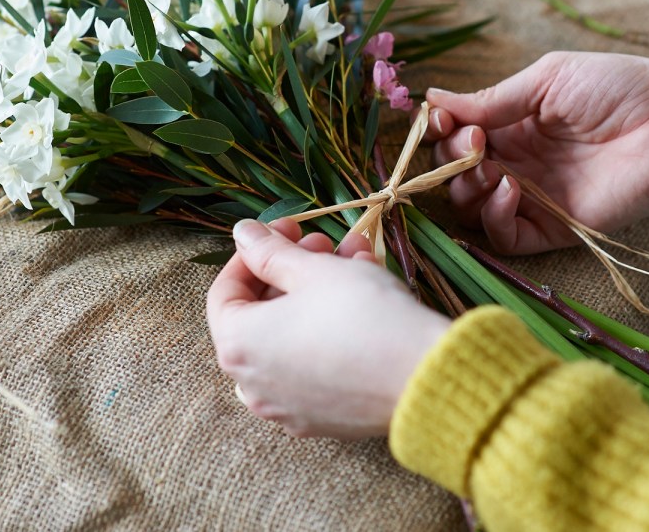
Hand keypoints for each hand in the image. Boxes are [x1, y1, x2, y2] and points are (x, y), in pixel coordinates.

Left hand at [205, 218, 450, 438]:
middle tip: (324, 244)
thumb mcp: (313, 270)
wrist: (422, 377)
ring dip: (317, 294)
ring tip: (356, 261)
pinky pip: (313, 366)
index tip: (286, 229)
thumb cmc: (363, 315)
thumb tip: (242, 233)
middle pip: (262, 313)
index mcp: (239, 345)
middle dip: (294, 270)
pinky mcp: (320, 419)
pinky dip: (328, 332)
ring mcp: (285, 407)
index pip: (225, 290)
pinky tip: (364, 300)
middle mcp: (252, 384)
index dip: (254, 252)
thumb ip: (270, 250)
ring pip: (292, 336)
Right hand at [425, 52, 648, 253]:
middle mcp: (519, 162)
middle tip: (471, 142)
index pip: (457, 136)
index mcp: (515, 124)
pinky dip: (494, 218)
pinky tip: (508, 190)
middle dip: (449, 159)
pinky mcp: (556, 228)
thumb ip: (493, 99)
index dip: (441, 131)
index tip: (438, 120)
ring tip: (488, 166)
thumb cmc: (620, 87)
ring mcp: (535, 197)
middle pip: (456, 174)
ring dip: (466, 188)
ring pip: (473, 208)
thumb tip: (432, 100)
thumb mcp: (549, 80)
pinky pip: (506, 237)